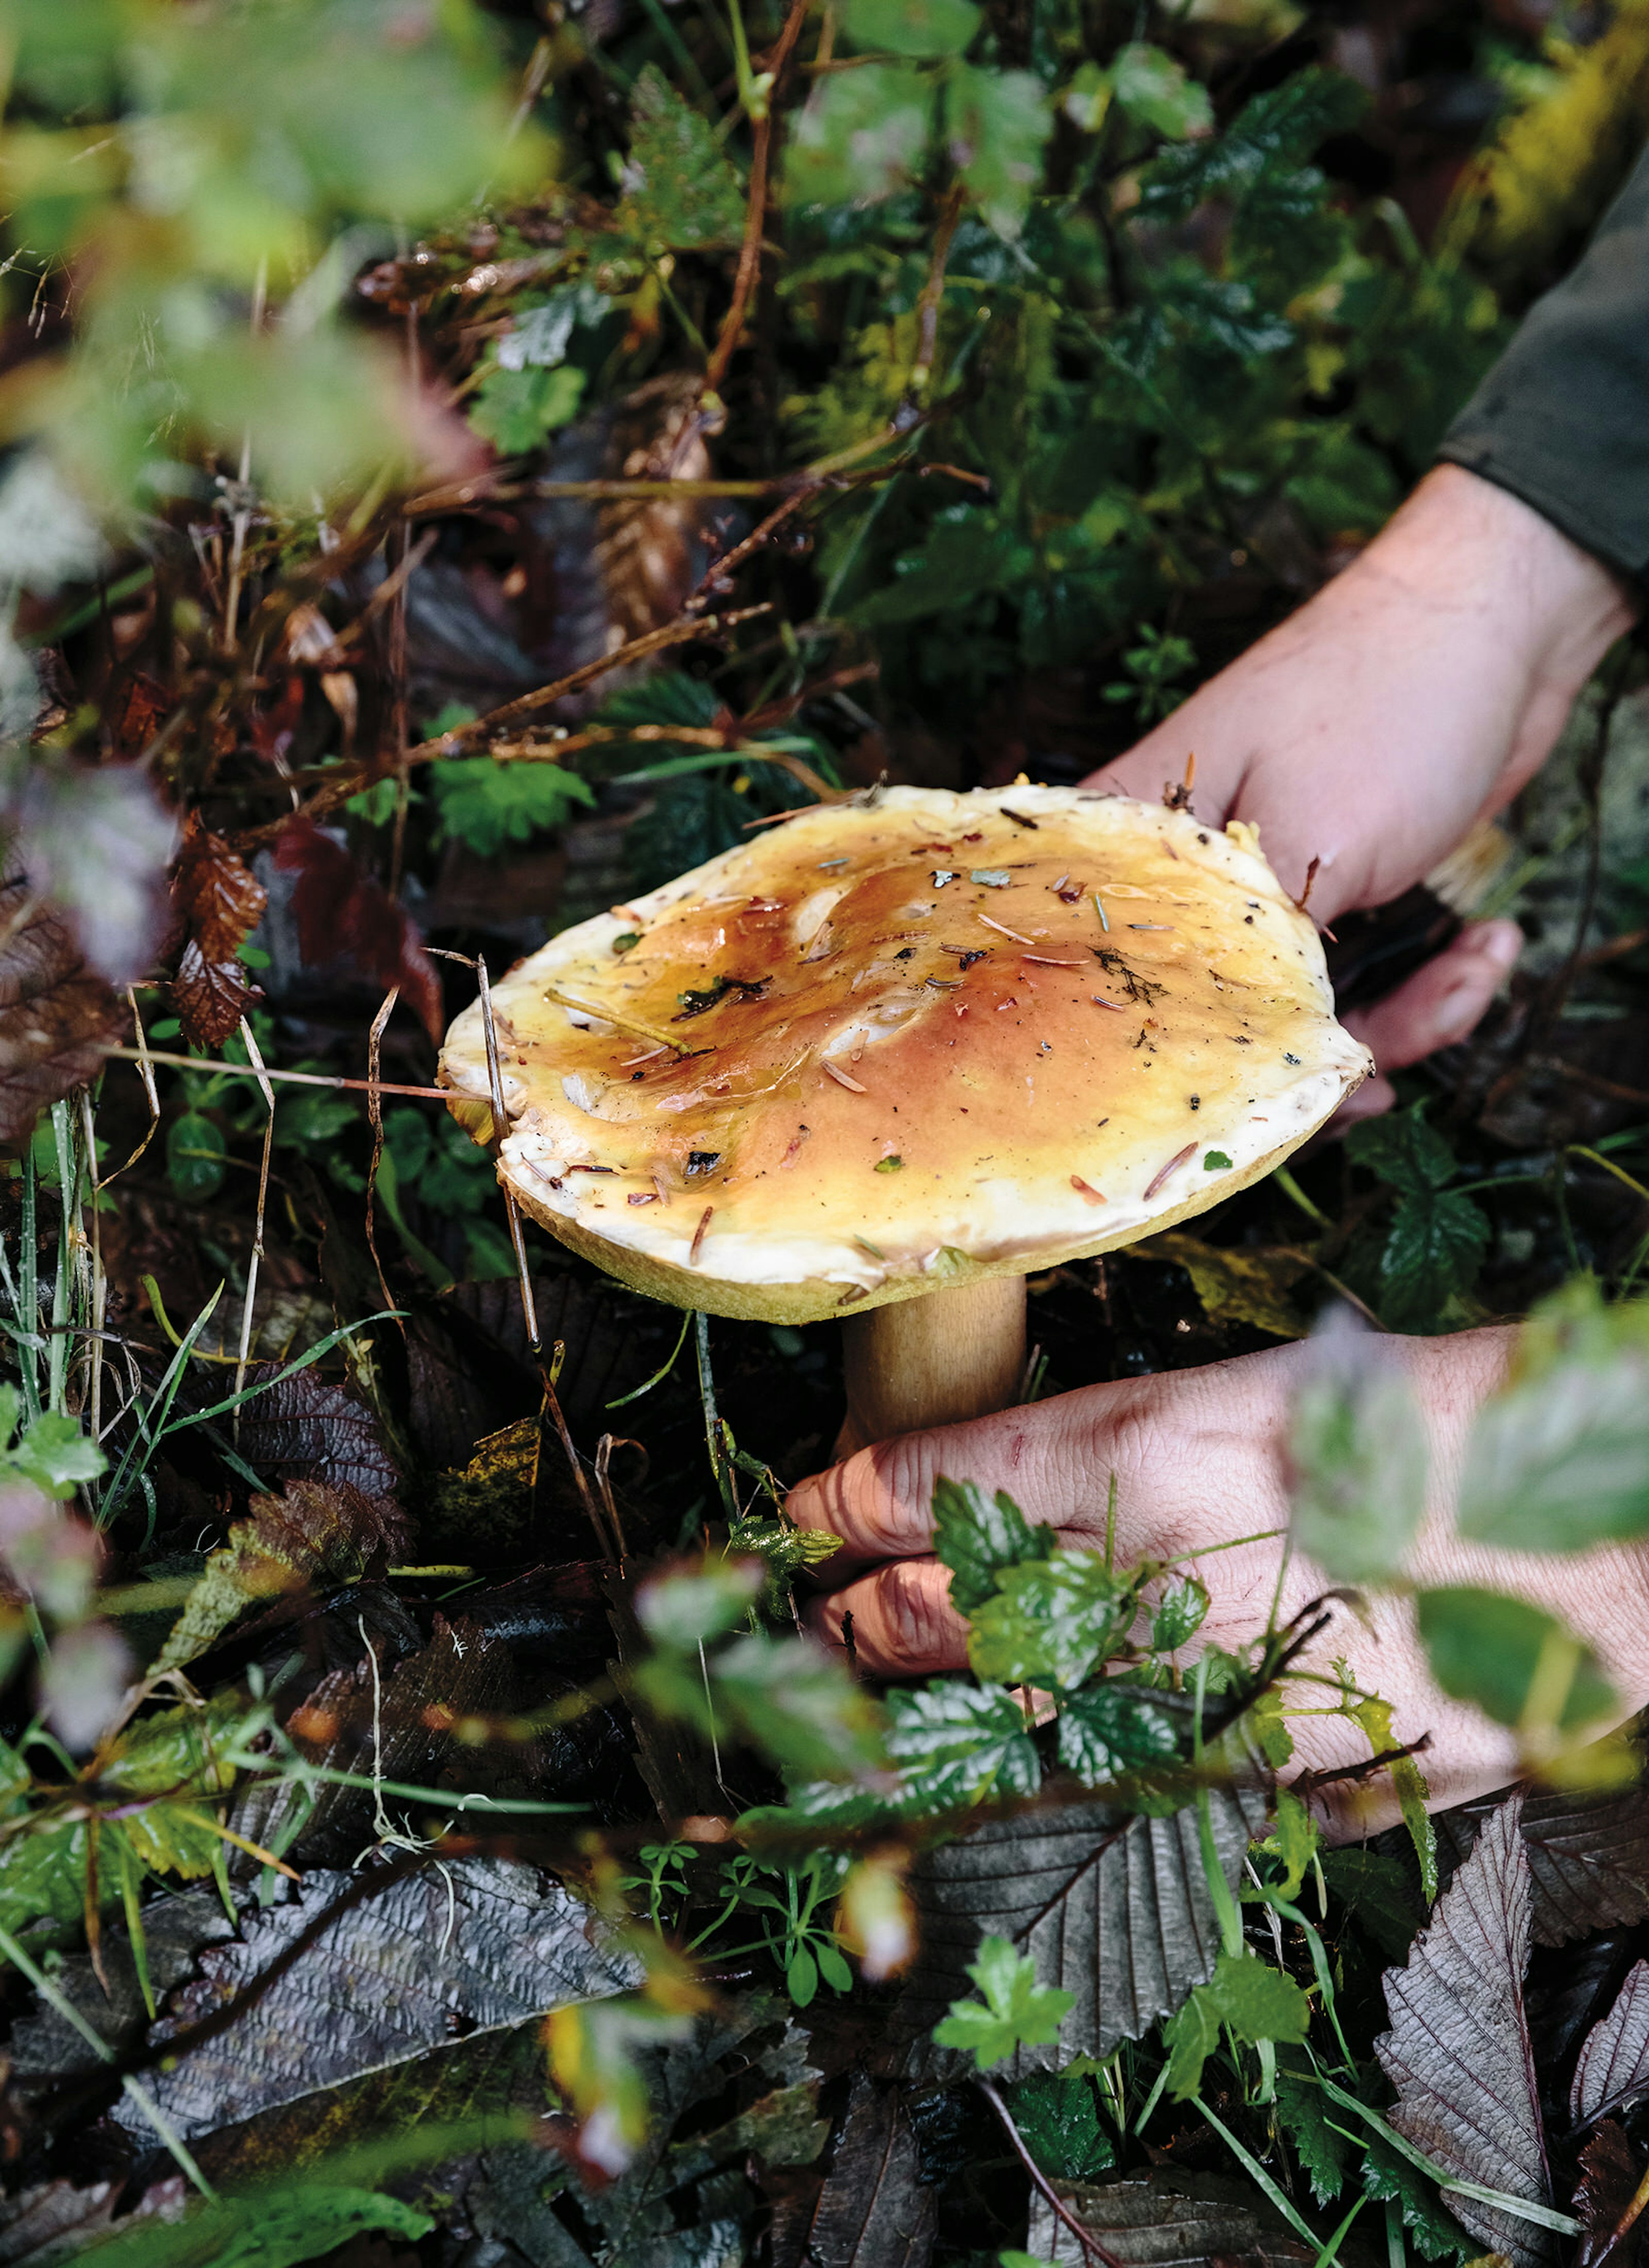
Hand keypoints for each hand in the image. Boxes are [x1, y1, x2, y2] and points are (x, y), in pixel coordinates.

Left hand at [794, 1331, 1648, 1835]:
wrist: (1625, 1539)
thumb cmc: (1462, 1419)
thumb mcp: (1280, 1387)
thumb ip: (1143, 1447)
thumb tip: (1034, 1483)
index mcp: (1153, 1449)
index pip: (939, 1483)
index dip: (848, 1503)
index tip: (802, 1515)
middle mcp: (1164, 1577)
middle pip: (952, 1617)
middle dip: (861, 1622)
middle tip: (813, 1621)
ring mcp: (1224, 1692)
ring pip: (1026, 1723)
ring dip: (939, 1720)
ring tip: (874, 1718)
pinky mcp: (1297, 1776)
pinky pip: (1167, 1783)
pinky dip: (1105, 1773)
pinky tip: (1071, 1769)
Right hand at [1095, 465, 1634, 1118]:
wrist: (1503, 621)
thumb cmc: (1383, 699)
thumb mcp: (1309, 841)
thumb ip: (1255, 960)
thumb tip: (1239, 1070)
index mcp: (1134, 853)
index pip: (1096, 989)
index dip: (1161, 1071)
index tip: (1241, 1108)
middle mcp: (1182, 882)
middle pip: (1209, 1027)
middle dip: (1312, 1070)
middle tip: (1380, 1080)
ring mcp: (1262, 891)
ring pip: (1298, 1019)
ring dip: (1402, 1024)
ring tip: (1474, 976)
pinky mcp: (1336, 896)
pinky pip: (1362, 985)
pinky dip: (1434, 985)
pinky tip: (1490, 945)